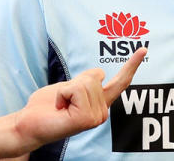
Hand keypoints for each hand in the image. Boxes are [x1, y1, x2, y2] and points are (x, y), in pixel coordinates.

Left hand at [12, 47, 145, 150]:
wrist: (30, 125)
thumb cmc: (47, 106)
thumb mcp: (70, 87)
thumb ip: (87, 81)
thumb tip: (101, 73)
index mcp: (100, 104)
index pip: (120, 82)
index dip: (132, 65)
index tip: (143, 49)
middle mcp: (103, 112)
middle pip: (95, 75)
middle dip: (73, 82)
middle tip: (61, 100)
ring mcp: (97, 117)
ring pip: (85, 81)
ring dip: (66, 89)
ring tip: (60, 106)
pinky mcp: (87, 119)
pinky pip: (76, 89)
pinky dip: (62, 94)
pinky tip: (60, 109)